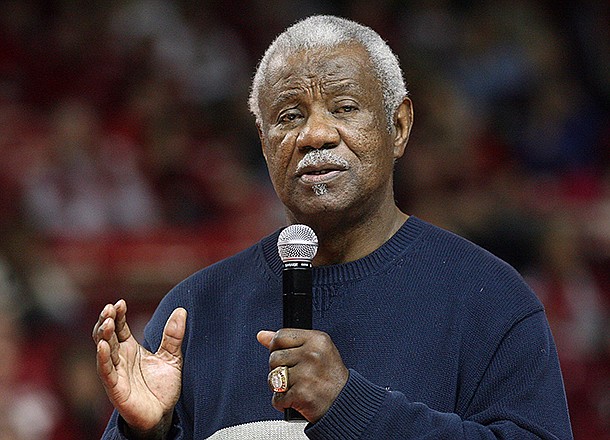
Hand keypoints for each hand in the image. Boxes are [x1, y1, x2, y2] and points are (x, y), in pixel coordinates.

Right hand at [92, 299, 186, 434]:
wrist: (163, 414)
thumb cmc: (163, 386)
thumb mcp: (172, 357)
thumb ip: (173, 335)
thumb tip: (181, 310)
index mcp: (130, 348)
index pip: (120, 327)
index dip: (118, 315)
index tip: (120, 303)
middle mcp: (120, 358)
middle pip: (107, 335)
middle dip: (106, 321)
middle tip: (109, 308)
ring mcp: (116, 372)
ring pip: (104, 350)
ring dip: (103, 335)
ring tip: (106, 322)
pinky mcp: (115, 388)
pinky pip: (105, 372)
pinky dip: (103, 358)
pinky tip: (103, 346)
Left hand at [257, 329, 348, 422]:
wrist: (344, 403)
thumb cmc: (330, 377)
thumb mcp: (316, 350)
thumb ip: (288, 341)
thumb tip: (262, 335)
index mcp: (317, 340)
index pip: (280, 336)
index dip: (278, 348)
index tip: (288, 358)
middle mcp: (312, 354)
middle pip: (274, 357)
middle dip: (279, 369)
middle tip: (297, 376)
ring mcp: (306, 374)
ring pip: (272, 377)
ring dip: (279, 387)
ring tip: (296, 387)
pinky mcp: (301, 393)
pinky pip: (277, 398)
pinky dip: (283, 402)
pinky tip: (296, 399)